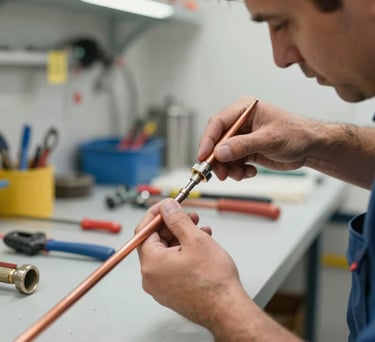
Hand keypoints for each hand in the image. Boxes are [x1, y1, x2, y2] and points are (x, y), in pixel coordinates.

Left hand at [135, 198, 241, 326]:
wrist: (227, 309)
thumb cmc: (213, 281)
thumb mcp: (194, 239)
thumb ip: (177, 219)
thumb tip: (167, 207)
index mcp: (151, 263)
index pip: (144, 230)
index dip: (157, 213)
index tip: (168, 205)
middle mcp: (151, 277)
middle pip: (155, 241)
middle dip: (173, 225)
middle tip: (188, 216)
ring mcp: (161, 286)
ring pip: (166, 253)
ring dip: (182, 238)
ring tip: (200, 230)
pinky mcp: (171, 291)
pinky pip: (172, 265)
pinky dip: (183, 252)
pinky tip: (200, 247)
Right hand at [197, 96, 318, 180]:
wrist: (311, 148)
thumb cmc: (297, 134)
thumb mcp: (269, 139)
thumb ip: (243, 145)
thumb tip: (219, 152)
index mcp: (245, 109)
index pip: (218, 123)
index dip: (208, 140)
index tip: (203, 157)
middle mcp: (241, 123)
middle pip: (217, 141)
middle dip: (217, 159)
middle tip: (219, 173)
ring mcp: (243, 137)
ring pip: (223, 155)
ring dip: (228, 168)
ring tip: (238, 175)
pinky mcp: (246, 150)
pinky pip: (233, 163)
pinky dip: (238, 171)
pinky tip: (249, 172)